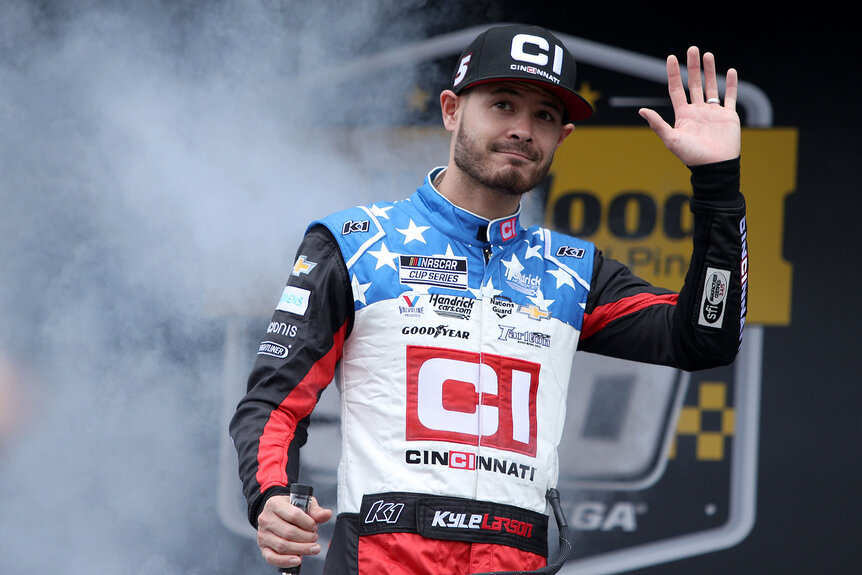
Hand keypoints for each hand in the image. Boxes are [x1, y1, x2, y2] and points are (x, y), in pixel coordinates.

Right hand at [257, 495, 332, 569]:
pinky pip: (272, 558)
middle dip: (306, 538)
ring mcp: (263, 535)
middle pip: (288, 532)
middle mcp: (265, 519)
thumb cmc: (291, 509)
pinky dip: (286, 561)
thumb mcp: (303, 504)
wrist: (276, 515)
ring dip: (301, 549)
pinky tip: (298, 560)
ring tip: (313, 548)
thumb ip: (315, 511)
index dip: (308, 523)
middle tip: (315, 538)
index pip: (294, 515)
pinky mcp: (263, 548)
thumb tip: (327, 514)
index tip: (315, 527)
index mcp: (274, 504)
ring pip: (282, 546)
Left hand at [639, 46, 739, 165]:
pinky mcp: (728, 116)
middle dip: (693, 66)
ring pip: (711, 86)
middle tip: (692, 49)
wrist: (714, 167)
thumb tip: (641, 110)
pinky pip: (730, 97)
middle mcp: (697, 111)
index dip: (673, 74)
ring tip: (708, 54)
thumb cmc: (691, 156)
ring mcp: (713, 113)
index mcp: (683, 115)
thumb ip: (657, 124)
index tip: (671, 57)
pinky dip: (731, 84)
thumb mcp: (671, 139)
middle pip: (694, 84)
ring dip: (710, 71)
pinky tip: (731, 71)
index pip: (677, 89)